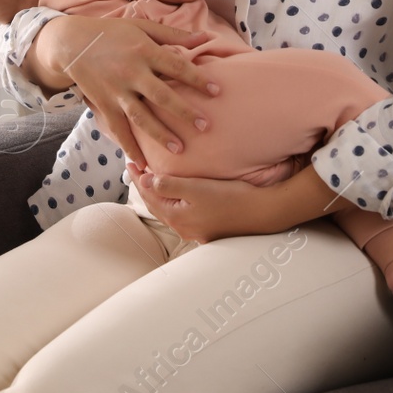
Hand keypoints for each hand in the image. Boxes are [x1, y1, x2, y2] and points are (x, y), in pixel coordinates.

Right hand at [24, 15, 219, 166]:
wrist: (72, 43)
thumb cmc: (113, 33)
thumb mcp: (142, 27)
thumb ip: (174, 35)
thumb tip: (204, 37)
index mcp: (144, 51)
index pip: (177, 66)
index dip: (197, 79)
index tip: (217, 91)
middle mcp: (131, 72)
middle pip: (162, 96)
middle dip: (184, 112)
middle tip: (206, 126)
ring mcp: (116, 91)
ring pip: (141, 117)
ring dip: (160, 134)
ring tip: (179, 150)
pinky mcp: (104, 104)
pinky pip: (118, 128)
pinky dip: (129, 146)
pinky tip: (141, 162)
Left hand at [128, 164, 276, 242]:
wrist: (261, 213)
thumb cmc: (230, 198)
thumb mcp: (196, 189)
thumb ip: (168, 186)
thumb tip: (145, 182)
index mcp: (177, 217)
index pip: (149, 195)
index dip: (139, 177)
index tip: (131, 162)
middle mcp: (184, 228)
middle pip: (157, 205)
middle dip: (146, 187)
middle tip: (138, 170)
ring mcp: (196, 231)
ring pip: (169, 210)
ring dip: (159, 196)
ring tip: (153, 181)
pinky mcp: (209, 229)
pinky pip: (183, 214)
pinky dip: (174, 202)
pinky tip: (179, 197)